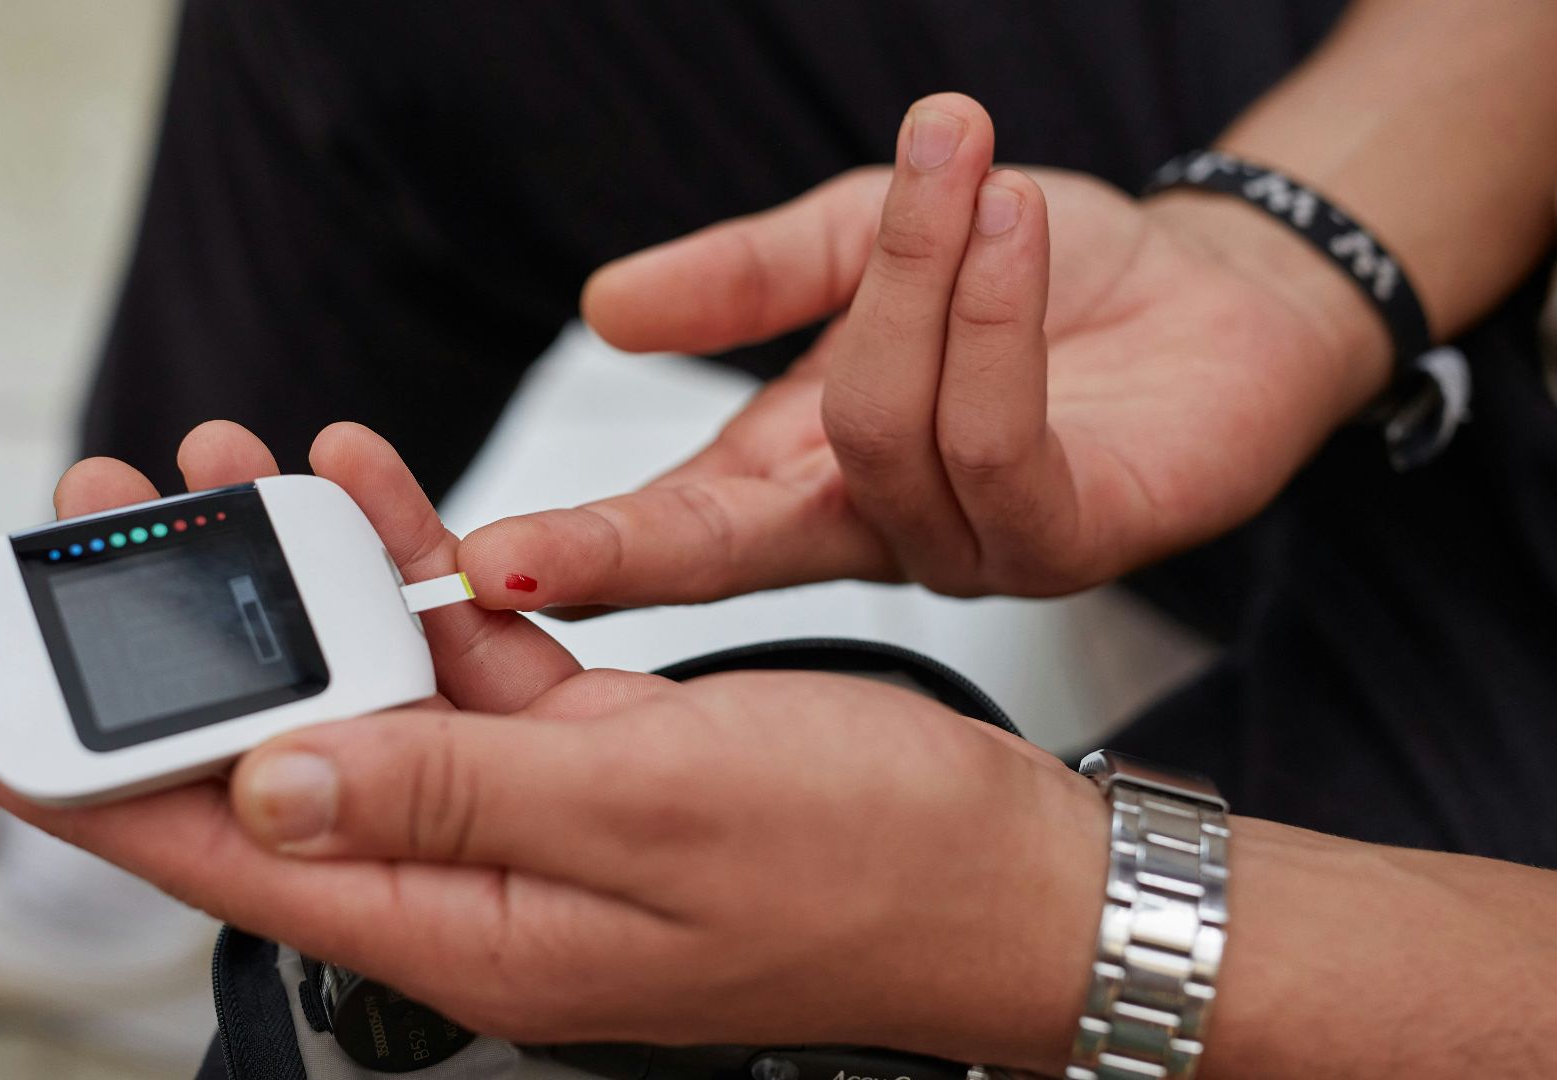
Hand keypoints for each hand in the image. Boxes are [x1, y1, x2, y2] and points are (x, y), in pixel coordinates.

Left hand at [0, 582, 1103, 1074]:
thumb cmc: (868, 866)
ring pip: (369, 692)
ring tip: (219, 472)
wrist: (1005, 865)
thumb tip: (274, 779)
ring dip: (296, 583)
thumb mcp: (654, 823)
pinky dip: (419, 575)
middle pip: (280, 765)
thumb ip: (453, 802)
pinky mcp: (585, 755)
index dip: (99, 793)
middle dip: (182, 649)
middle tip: (102, 528)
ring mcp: (531, 814)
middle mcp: (481, 880)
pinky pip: (466, 661)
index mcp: (476, 931)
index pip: (237, 863)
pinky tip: (373, 498)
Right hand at [457, 93, 1386, 605]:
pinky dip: (988, 311)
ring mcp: (966, 547)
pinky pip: (994, 443)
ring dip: (912, 279)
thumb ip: (742, 276)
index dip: (578, 544)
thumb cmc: (1040, 272)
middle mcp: (871, 529)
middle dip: (622, 550)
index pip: (672, 525)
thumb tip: (605, 307)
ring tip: (956, 162)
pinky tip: (1005, 219)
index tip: (474, 561)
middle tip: (523, 552)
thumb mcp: (863, 241)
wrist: (1215, 288)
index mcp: (802, 472)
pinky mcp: (1070, 536)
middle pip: (724, 560)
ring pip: (879, 436)